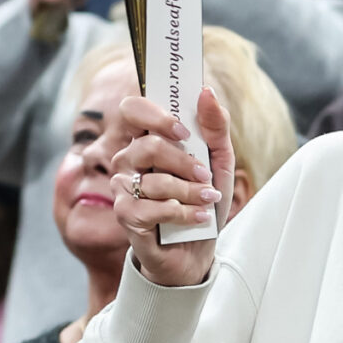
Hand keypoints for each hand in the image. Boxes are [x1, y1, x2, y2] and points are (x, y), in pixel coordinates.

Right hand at [109, 88, 232, 288]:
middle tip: (205, 177)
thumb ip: (215, 127)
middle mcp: (128, 159)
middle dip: (185, 162)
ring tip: (207, 201)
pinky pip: (153, 208)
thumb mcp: (219, 162)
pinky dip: (183, 213)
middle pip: (148, 146)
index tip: (184, 131)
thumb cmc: (202, 200)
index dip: (156, 115)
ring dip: (190, 192)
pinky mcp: (125, 215)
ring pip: (155, 181)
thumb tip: (207, 92)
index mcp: (147, 139)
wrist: (197, 249)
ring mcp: (123, 187)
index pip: (133, 109)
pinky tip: (197, 218)